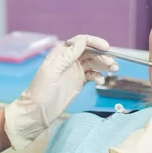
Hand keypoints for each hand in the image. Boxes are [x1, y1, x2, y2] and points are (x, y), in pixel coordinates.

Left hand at [4, 35, 118, 149]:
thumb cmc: (40, 91)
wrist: (37, 112)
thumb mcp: (53, 71)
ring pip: (93, 63)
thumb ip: (68, 56)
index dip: (94, 42)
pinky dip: (98, 76)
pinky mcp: (78, 81)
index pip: (81, 41)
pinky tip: (100, 81)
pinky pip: (92, 74)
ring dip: (104, 65)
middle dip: (102, 56)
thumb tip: (82, 41)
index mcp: (61, 53)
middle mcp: (69, 60)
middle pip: (90, 52)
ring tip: (113, 69)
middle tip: (112, 64)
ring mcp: (74, 70)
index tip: (106, 48)